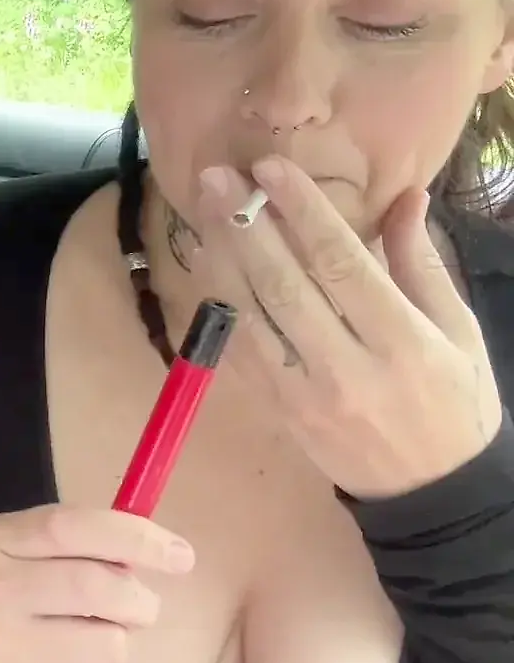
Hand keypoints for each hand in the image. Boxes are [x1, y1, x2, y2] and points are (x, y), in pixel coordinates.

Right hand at [0, 504, 194, 662]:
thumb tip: (155, 551)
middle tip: (138, 610)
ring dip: (119, 645)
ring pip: (108, 646)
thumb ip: (77, 544)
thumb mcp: (19, 547)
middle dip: (139, 602)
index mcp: (1, 540)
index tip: (180, 556)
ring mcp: (0, 644)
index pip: (72, 528)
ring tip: (94, 642)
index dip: (134, 537)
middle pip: (98, 589)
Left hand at [192, 157, 503, 499]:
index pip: (342, 264)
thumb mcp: (458, 332)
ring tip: (205, 211)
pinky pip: (238, 351)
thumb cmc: (454, 403)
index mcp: (402, 341)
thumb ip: (422, 264)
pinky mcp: (279, 410)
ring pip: (251, 315)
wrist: (432, 493)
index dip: (302, 212)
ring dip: (222, 259)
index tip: (271, 169)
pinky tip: (206, 266)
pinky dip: (217, 305)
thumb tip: (405, 196)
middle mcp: (348, 367)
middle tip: (217, 177)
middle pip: (284, 285)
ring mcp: (305, 393)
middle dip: (246, 226)